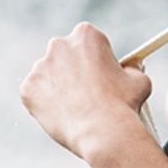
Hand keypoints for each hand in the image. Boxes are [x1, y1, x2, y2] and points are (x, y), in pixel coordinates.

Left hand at [20, 22, 151, 159]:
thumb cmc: (123, 105)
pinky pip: (35, 95)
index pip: (87, 41)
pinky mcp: (28, 89)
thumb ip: (131, 69)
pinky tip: (62, 115)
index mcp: (85, 35)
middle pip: (64, 55)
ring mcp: (40, 67)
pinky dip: (45, 104)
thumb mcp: (139, 80)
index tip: (99, 74)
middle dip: (72, 70)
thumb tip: (130, 69)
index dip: (95, 59)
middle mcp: (59, 45)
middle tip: (85, 92)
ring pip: (48, 76)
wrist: (102, 132)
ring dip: (58, 87)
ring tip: (75, 109)